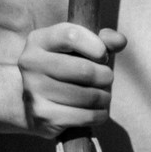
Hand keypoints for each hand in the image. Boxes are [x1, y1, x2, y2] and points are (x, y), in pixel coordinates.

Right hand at [19, 23, 125, 137]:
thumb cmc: (64, 70)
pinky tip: (94, 110)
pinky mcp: (43, 114)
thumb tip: (120, 40)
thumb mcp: (78, 50)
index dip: (96, 46)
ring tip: (99, 95)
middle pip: (85, 70)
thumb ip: (101, 41)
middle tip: (104, 79)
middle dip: (105, 77)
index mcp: (38, 40)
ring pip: (90, 96)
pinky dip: (100, 114)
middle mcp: (30, 62)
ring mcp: (34, 89)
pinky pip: (87, 116)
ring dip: (104, 97)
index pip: (71, 35)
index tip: (103, 56)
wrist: (34, 103)